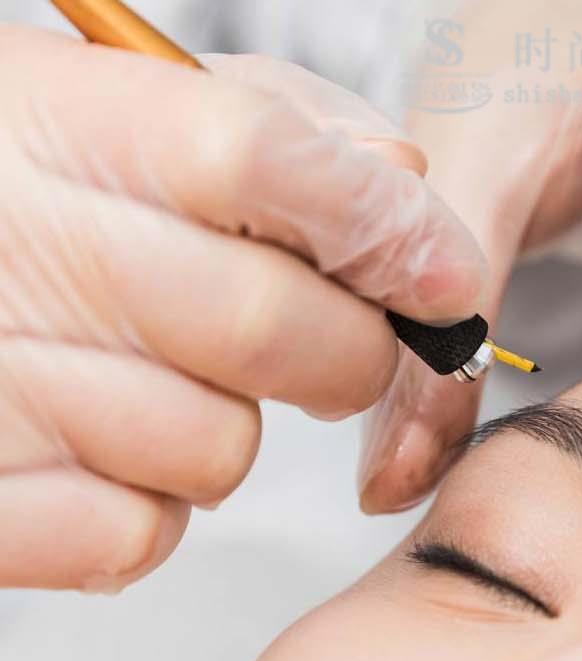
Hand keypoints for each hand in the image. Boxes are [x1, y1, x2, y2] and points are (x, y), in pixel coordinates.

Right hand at [0, 25, 485, 589]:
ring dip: (226, 432)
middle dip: (345, 356)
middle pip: (269, 326)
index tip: (443, 279)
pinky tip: (94, 450)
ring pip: (219, 448)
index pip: (261, 160)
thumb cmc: (8, 206)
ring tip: (154, 384)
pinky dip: (145, 510)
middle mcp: (14, 249)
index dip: (384, 230)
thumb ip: (271, 120)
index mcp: (48, 122)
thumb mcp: (108, 112)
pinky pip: (140, 533)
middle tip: (327, 350)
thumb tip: (399, 172)